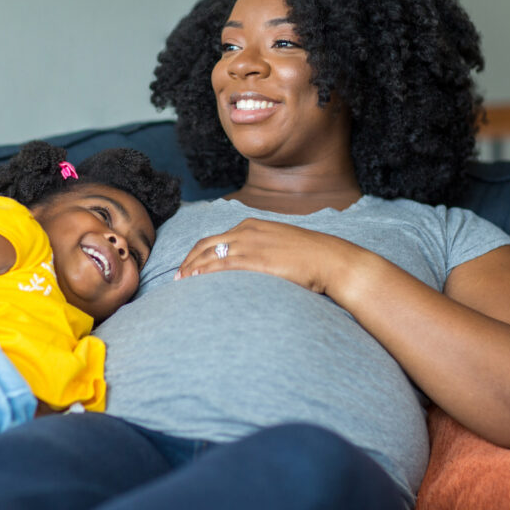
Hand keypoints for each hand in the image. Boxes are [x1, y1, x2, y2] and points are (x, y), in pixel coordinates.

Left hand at [174, 218, 342, 294]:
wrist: (331, 259)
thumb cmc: (311, 258)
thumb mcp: (282, 247)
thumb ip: (263, 251)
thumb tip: (255, 266)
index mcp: (252, 225)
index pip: (215, 238)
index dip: (198, 253)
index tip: (190, 267)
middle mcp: (246, 231)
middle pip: (205, 245)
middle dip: (188, 261)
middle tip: (178, 277)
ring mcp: (249, 244)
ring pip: (208, 255)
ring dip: (191, 269)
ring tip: (181, 284)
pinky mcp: (254, 259)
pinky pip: (220, 265)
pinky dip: (203, 273)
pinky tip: (195, 283)